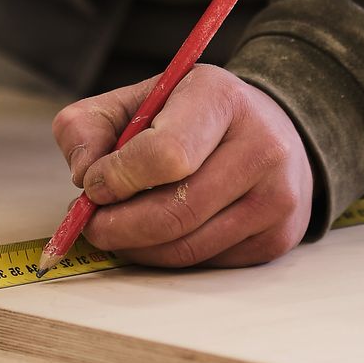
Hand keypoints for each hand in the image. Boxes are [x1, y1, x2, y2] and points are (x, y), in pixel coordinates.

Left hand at [52, 65, 312, 267]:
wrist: (271, 129)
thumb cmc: (193, 116)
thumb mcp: (138, 100)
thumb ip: (89, 126)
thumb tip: (83, 176)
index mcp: (221, 99)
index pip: (166, 154)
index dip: (119, 178)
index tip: (94, 185)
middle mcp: (262, 147)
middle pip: (175, 212)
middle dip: (118, 226)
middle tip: (91, 225)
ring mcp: (277, 196)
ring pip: (188, 247)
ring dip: (138, 248)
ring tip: (118, 230)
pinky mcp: (280, 236)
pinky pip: (207, 263)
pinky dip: (169, 256)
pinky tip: (160, 235)